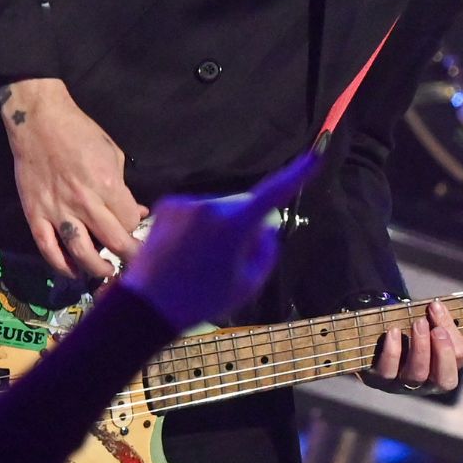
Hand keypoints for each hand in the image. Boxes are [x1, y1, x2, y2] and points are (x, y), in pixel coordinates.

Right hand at [0, 77, 146, 279]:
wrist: (39, 121)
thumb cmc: (80, 133)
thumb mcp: (113, 154)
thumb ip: (124, 188)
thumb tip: (136, 211)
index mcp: (107, 184)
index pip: (129, 221)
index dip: (135, 228)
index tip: (135, 230)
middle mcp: (84, 202)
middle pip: (113, 241)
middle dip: (128, 256)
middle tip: (133, 264)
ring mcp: (58, 211)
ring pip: (81, 253)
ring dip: (97, 269)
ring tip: (106, 271)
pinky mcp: (35, 215)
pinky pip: (48, 249)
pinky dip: (61, 266)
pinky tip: (73, 271)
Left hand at [119, 149, 321, 329]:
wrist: (148, 305)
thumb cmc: (202, 300)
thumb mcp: (248, 284)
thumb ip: (265, 251)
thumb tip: (264, 228)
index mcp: (235, 225)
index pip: (274, 193)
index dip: (297, 174)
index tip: (314, 156)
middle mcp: (212, 206)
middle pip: (243, 205)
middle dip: (245, 222)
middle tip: (231, 257)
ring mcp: (188, 203)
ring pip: (219, 208)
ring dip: (219, 225)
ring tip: (202, 259)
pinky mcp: (170, 204)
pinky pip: (197, 210)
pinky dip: (198, 225)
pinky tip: (186, 249)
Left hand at [361, 299, 462, 395]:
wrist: (371, 342)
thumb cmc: (404, 332)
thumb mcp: (422, 326)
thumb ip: (435, 320)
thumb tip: (437, 307)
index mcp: (443, 368)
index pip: (459, 358)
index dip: (454, 335)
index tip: (440, 310)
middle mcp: (425, 383)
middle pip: (443, 380)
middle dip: (443, 352)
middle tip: (436, 329)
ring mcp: (402, 385)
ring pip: (416, 376)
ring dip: (421, 348)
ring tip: (418, 323)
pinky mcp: (378, 381)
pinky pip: (387, 372)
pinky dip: (392, 352)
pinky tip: (393, 332)